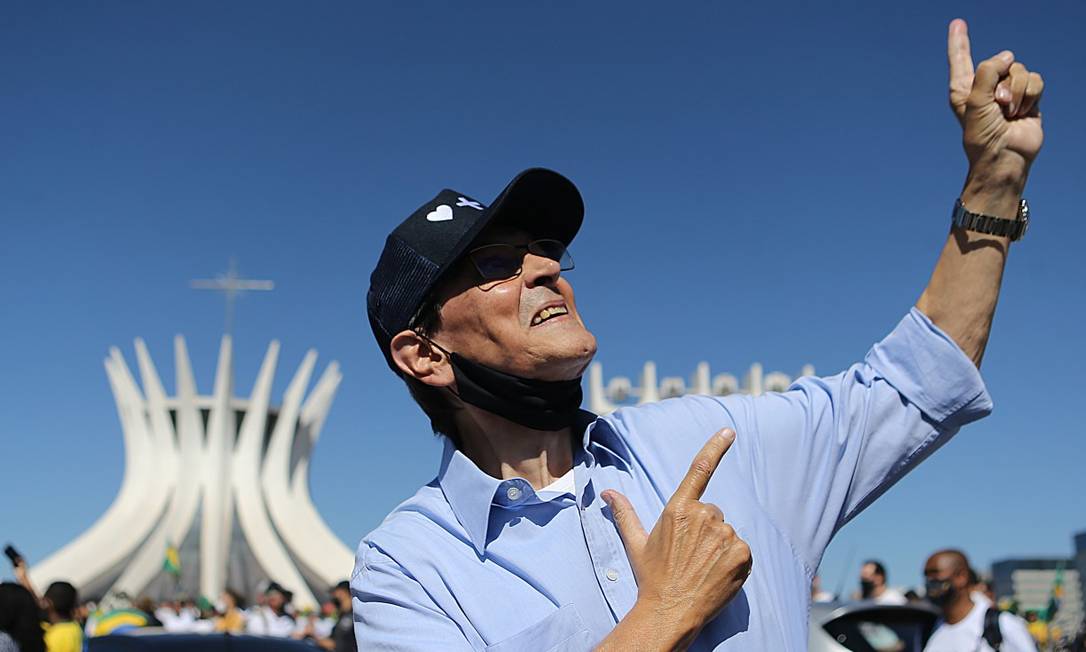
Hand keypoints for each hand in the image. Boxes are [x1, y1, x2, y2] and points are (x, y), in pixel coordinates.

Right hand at [602, 429, 750, 646]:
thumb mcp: (636, 543)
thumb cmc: (652, 576)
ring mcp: (724, 534)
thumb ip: (625, 513)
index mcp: (679, 509)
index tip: (728, 431)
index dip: (715, 448)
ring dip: (719, 546)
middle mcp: (703, 516)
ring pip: (726, 532)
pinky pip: (742, 550)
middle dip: (705, 529)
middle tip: (690, 555)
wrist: (670, 611)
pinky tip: (716, 574)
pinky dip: (733, 561)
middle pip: (713, 512)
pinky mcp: (742, 553)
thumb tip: (607, 492)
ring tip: (702, 568)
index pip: (700, 470)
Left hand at [948, 19, 1043, 179]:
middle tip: (998, 106)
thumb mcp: (976, 101)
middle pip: (1001, 62)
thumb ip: (988, 72)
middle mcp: (985, 87)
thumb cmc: (983, 135)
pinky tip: (1023, 113)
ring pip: (1020, 70)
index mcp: (964, 88)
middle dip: (1003, 82)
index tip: (958, 23)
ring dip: (1017, 92)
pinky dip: (1031, 96)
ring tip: (1009, 113)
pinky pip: (1035, 80)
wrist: (1005, 156)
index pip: (961, 59)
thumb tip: (1007, 56)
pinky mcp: (1027, 98)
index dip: (959, 41)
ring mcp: (1007, 92)